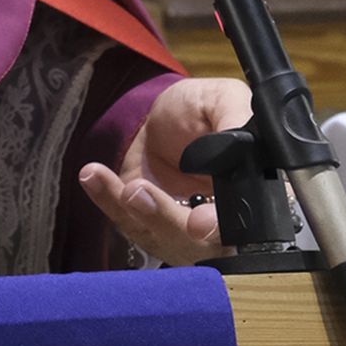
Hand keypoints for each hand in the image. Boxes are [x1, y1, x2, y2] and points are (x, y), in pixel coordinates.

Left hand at [79, 73, 253, 263]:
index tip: (199, 223)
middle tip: (141, 194)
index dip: (221, 230)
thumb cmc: (203, 108)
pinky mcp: (146, 223)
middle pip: (199, 246)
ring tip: (117, 183)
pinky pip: (126, 222)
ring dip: (135, 214)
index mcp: (251, 197)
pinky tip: (94, 177)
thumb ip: (236, 121)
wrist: (165, 112)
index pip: (244, 227)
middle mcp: (220, 224)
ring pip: (160, 239)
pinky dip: (109, 201)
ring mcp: (181, 230)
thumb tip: (240, 146)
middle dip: (168, 224)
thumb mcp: (225, 99)